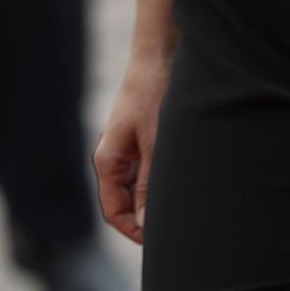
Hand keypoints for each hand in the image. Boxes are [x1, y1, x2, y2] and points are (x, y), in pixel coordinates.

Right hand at [94, 52, 171, 243]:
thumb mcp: (153, 140)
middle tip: (174, 222)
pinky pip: (148, 167)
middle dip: (146, 215)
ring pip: (139, 184)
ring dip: (155, 194)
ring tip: (181, 199)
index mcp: (107, 160)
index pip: (114, 211)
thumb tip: (146, 221)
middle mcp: (114, 157)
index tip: (158, 238)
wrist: (159, 52)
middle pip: (126, 201)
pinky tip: (182, 176)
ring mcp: (128, 147)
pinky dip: (161, 176)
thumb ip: (149, 182)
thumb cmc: (153, 91)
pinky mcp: (143, 136)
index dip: (134, 229)